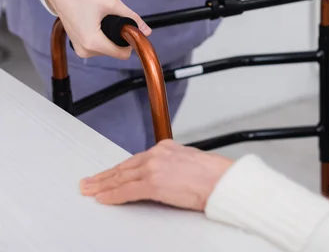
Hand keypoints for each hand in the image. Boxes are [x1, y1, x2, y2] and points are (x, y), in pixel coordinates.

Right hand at [43, 0, 150, 59]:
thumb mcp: (111, 3)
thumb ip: (132, 17)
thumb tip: (147, 31)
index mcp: (93, 42)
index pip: (123, 54)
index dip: (130, 43)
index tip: (129, 29)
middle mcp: (86, 50)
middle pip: (116, 52)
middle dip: (119, 39)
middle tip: (114, 20)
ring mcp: (81, 51)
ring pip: (108, 51)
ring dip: (111, 38)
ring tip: (102, 21)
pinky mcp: (78, 48)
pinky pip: (99, 48)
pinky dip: (103, 39)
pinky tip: (97, 25)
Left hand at [80, 140, 233, 210]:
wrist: (221, 180)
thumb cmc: (213, 174)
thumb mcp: (190, 161)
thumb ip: (172, 165)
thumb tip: (164, 175)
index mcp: (166, 147)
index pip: (135, 159)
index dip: (118, 169)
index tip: (108, 173)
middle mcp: (157, 155)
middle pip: (124, 167)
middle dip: (104, 176)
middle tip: (88, 182)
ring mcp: (153, 169)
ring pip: (120, 178)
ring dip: (102, 185)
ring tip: (89, 190)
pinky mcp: (153, 184)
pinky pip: (126, 191)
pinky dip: (112, 196)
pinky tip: (102, 199)